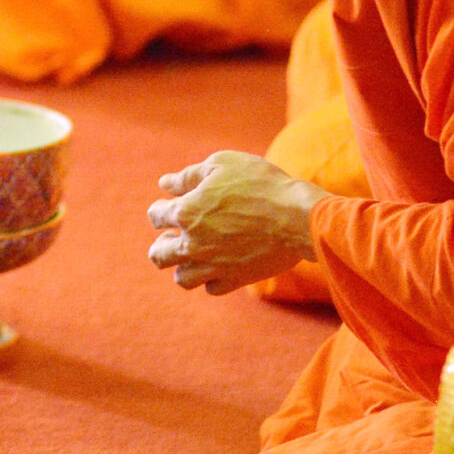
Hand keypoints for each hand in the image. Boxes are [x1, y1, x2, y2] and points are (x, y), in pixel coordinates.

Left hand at [145, 151, 323, 295]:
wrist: (298, 216)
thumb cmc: (260, 184)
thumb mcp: (222, 165)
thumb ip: (188, 176)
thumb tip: (164, 184)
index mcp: (185, 213)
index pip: (155, 216)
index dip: (160, 210)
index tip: (169, 207)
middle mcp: (193, 244)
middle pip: (159, 256)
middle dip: (161, 245)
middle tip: (171, 239)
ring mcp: (214, 266)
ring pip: (182, 279)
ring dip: (182, 267)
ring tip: (192, 256)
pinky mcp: (236, 279)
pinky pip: (212, 288)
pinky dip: (211, 279)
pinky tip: (218, 266)